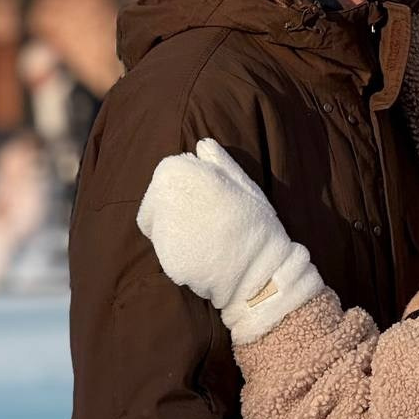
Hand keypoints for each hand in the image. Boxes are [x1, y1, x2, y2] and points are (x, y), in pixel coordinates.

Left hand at [137, 139, 323, 343]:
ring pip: (159, 228)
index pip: (165, 175)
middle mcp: (164, 202)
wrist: (262, 273)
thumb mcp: (246, 186)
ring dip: (177, 230)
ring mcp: (163, 235)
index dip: (183, 185)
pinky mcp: (166, 262)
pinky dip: (181, 253)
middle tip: (206, 219)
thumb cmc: (257, 226)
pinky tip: (204, 254)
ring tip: (207, 237)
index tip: (202, 195)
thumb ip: (219, 163)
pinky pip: (168, 252)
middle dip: (175, 208)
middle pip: (157, 202)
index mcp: (181, 175)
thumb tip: (202, 145)